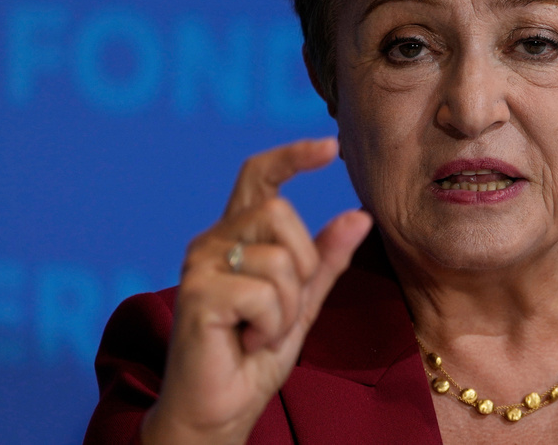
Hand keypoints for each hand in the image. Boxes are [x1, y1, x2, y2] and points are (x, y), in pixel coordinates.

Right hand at [141, 138, 371, 444]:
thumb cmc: (254, 356)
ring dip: (288, 306)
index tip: (330, 147)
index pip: (258, 176)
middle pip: (279, 212)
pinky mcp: (197, 294)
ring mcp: (199, 265)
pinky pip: (263, 293)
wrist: (219, 411)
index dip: (291, 156)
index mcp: (236, 237)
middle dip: (302, 263)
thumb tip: (360, 216)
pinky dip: (272, 325)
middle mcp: (212, 242)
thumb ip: (326, 259)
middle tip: (283, 308)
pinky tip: (248, 342)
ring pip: (278, 257)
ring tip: (261, 331)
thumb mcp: (302, 302)